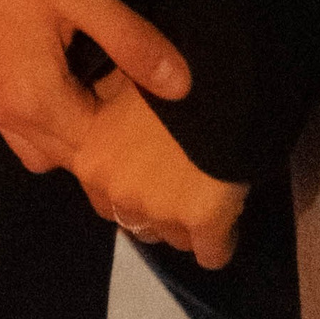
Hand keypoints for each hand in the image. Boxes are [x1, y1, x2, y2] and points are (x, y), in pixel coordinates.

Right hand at [0, 0, 190, 175]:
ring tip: (96, 91)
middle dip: (99, 139)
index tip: (150, 107)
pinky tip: (64, 81)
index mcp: (36, 101)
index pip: (93, 148)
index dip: (126, 133)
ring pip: (36, 148)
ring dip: (68, 134)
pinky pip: (16, 127)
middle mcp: (6, 116)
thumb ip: (132, 43)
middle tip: (129, 100)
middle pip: (63, 157)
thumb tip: (180, 87)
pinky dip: (43, 120)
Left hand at [73, 74, 248, 269]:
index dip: (130, 180)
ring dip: (184, 223)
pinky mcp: (203, 221)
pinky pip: (212, 254)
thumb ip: (110, 113)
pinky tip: (228, 223)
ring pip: (170, 237)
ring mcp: (158, 209)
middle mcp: (116, 191)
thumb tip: (114, 123)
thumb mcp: (122, 81)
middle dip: (156, 206)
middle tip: (181, 177)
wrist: (219, 71)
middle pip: (136, 221)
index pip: (102, 196)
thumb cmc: (166, 65)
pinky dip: (219, 243)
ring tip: (205, 191)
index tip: (152, 166)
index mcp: (91, 157)